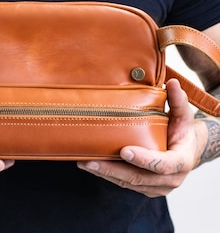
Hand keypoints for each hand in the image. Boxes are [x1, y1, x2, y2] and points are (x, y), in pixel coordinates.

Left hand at [78, 79, 205, 196]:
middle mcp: (170, 179)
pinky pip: (125, 184)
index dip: (144, 159)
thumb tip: (172, 82)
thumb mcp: (183, 116)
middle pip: (139, 178)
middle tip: (90, 160)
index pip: (163, 164)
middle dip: (113, 170)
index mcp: (181, 162)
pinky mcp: (145, 188)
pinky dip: (107, 176)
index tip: (123, 150)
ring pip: (128, 183)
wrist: (186, 151)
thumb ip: (177, 101)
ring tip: (84, 163)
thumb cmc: (181, 132)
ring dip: (105, 174)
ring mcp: (156, 187)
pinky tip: (91, 166)